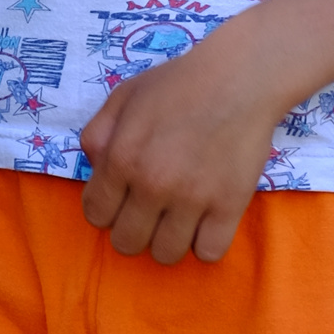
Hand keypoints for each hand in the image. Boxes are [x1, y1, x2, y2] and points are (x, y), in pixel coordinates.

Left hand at [79, 23, 281, 263]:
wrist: (239, 78)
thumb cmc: (178, 84)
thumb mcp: (122, 97)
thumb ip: (97, 135)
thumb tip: (94, 171)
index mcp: (121, 159)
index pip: (96, 216)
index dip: (106, 210)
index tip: (122, 200)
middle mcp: (152, 184)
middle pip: (127, 243)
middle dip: (133, 230)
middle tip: (150, 210)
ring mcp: (192, 199)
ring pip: (166, 255)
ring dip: (168, 240)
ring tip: (178, 218)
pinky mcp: (229, 206)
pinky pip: (208, 253)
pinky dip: (205, 244)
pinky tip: (206, 222)